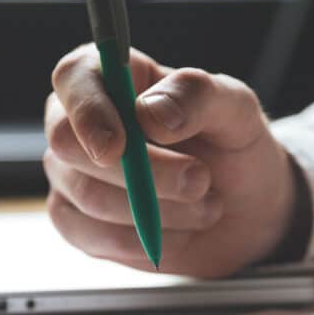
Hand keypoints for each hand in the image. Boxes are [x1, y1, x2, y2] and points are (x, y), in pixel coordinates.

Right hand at [44, 44, 297, 276]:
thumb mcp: (236, 110)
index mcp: (109, 75)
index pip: (73, 77)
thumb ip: (197, 96)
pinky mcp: (76, 222)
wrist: (244, 212)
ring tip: (206, 203)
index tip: (120, 144)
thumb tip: (148, 113)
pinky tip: (177, 230)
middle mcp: (77, 120)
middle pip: (69, 143)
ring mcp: (70, 173)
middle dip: (142, 172)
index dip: (88, 110)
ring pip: (89, 196)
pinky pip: (93, 236)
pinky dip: (144, 239)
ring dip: (159, 208)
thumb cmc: (232, 147)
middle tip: (200, 179)